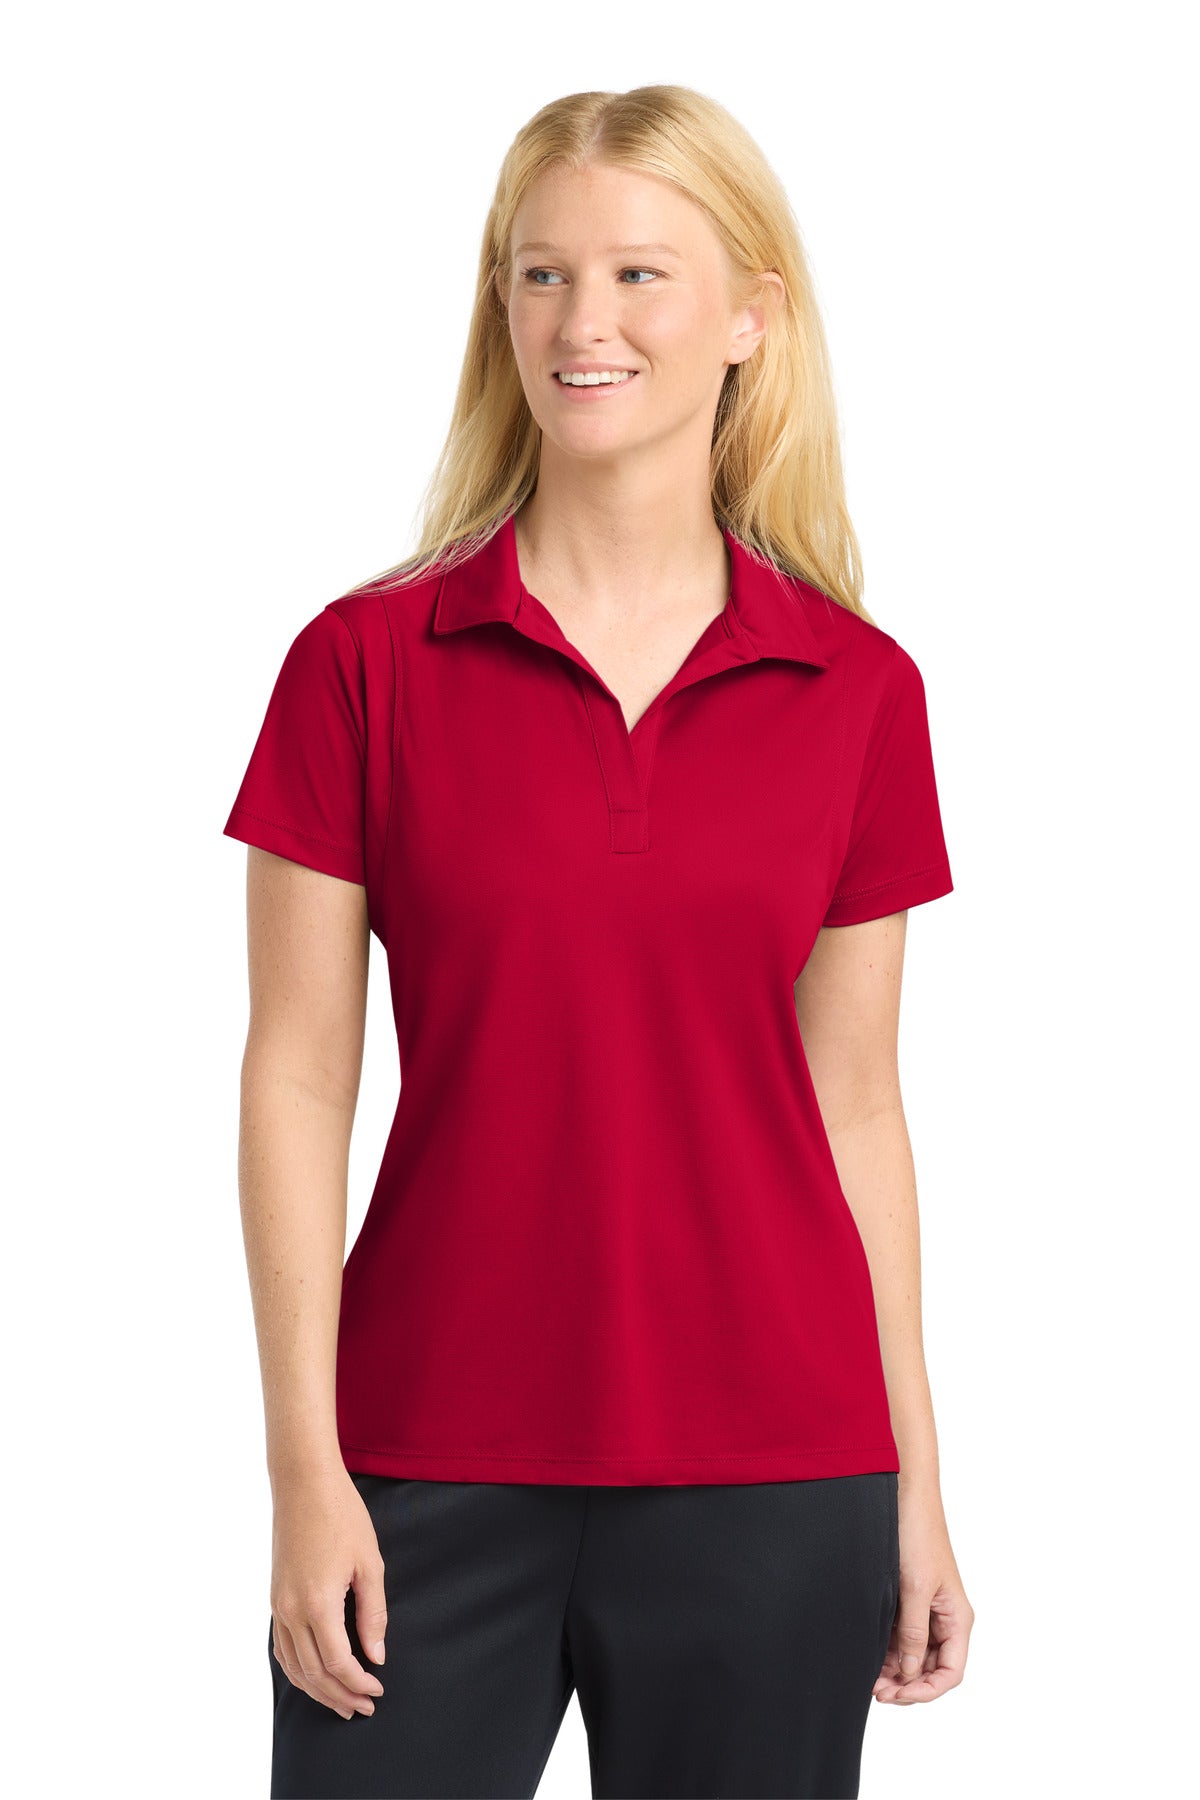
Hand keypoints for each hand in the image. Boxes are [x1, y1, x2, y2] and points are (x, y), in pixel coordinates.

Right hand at [269, 1465, 387, 1719]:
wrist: (303, 1484)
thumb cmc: (342, 1516)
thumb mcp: (370, 1563)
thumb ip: (373, 1614)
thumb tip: (376, 1656)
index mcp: (318, 1604)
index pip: (339, 1663)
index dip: (359, 1683)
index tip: (378, 1690)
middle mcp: (291, 1611)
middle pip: (314, 1673)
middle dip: (340, 1696)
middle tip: (364, 1707)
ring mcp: (278, 1606)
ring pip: (293, 1666)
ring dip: (317, 1690)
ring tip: (341, 1703)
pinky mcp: (274, 1598)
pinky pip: (281, 1647)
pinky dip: (297, 1670)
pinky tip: (313, 1676)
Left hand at [873, 1483, 972, 1704]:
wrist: (903, 1494)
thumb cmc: (917, 1534)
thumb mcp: (915, 1588)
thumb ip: (913, 1632)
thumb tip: (908, 1672)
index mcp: (957, 1618)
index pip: (950, 1673)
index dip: (925, 1691)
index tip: (897, 1694)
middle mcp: (944, 1618)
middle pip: (930, 1669)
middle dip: (905, 1684)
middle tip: (875, 1689)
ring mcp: (925, 1611)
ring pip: (913, 1655)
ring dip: (893, 1669)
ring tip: (867, 1676)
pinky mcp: (907, 1600)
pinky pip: (900, 1636)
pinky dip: (886, 1650)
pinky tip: (867, 1655)